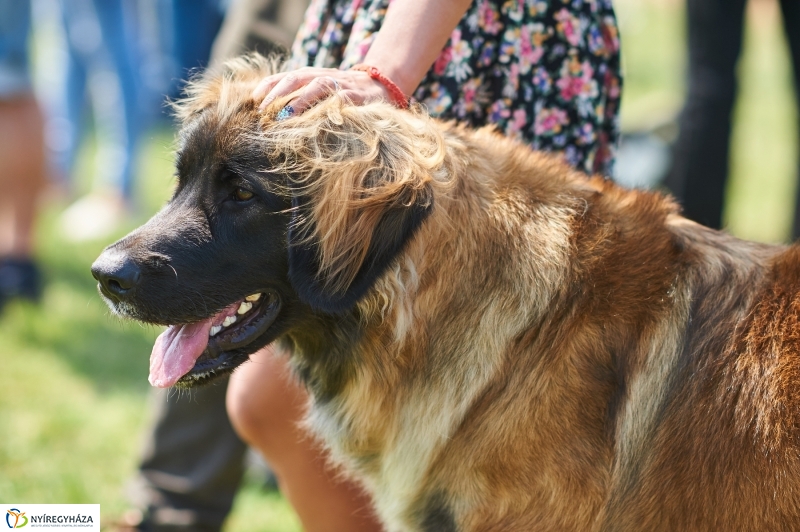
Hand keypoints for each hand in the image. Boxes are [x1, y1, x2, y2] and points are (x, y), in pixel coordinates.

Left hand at [251, 67, 390, 115]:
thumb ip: (300, 100)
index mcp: (310, 75)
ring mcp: (339, 84)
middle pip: (295, 78)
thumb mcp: (319, 93)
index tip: (253, 101)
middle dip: (278, 93)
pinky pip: (340, 99)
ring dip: (300, 100)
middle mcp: (322, 76)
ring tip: (286, 116)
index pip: (284, 76)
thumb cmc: (342, 94)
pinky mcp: (355, 96)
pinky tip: (317, 119)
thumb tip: (272, 116)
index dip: (268, 87)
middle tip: (263, 111)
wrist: (379, 87)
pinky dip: (328, 107)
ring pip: (316, 86)